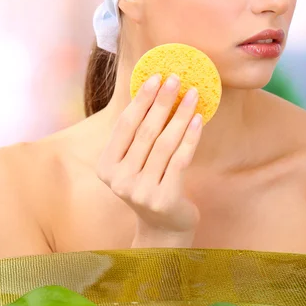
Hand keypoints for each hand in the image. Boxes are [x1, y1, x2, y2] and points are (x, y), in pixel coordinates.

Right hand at [97, 73, 202, 246]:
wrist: (164, 227)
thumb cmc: (151, 184)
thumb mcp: (136, 162)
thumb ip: (138, 135)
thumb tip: (156, 90)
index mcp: (106, 166)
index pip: (125, 125)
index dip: (141, 99)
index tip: (156, 77)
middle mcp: (119, 180)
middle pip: (145, 132)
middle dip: (162, 101)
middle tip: (176, 78)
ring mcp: (141, 191)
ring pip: (164, 144)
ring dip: (180, 115)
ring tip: (193, 95)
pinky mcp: (164, 199)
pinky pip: (180, 160)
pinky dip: (190, 137)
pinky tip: (199, 119)